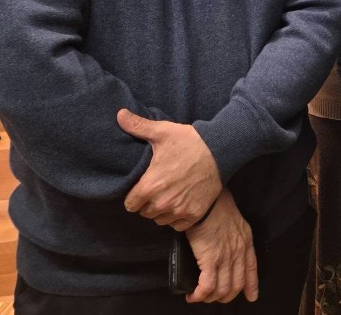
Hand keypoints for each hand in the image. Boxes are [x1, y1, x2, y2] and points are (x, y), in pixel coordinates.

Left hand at [118, 109, 222, 229]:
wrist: (221, 150)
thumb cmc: (190, 141)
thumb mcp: (162, 132)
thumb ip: (138, 126)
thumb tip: (119, 114)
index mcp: (150, 186)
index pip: (130, 204)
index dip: (134, 196)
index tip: (142, 187)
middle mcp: (163, 203)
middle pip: (145, 213)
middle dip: (148, 202)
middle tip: (158, 187)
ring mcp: (180, 210)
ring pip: (160, 219)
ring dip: (162, 210)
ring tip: (170, 194)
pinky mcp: (194, 214)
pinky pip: (177, 224)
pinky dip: (178, 216)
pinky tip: (182, 201)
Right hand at [184, 188, 258, 303]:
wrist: (207, 200)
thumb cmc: (216, 206)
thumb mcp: (234, 220)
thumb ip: (233, 235)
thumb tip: (224, 246)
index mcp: (245, 241)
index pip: (252, 268)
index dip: (251, 285)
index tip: (251, 297)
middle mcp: (239, 252)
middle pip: (237, 285)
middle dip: (226, 297)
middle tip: (215, 298)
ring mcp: (226, 257)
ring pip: (222, 290)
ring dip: (210, 298)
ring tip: (200, 297)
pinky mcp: (211, 260)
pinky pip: (207, 286)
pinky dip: (200, 294)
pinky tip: (193, 295)